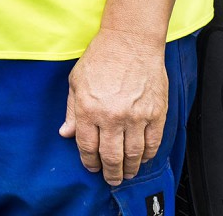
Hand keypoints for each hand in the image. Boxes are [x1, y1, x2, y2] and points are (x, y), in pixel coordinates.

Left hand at [59, 29, 167, 184]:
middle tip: (111, 179)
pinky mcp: (156, 114)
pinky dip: (147, 156)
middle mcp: (112, 116)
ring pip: (134, 154)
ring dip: (130, 169)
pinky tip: (142, 159)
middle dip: (111, 172)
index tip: (92, 167)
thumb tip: (66, 133)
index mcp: (89, 108)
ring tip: (126, 174)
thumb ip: (72, 111)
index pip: (88, 146)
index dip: (89, 161)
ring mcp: (137, 116)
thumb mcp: (76, 82)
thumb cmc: (101, 58)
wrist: (130, 42)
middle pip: (112, 156)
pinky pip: (153, 143)